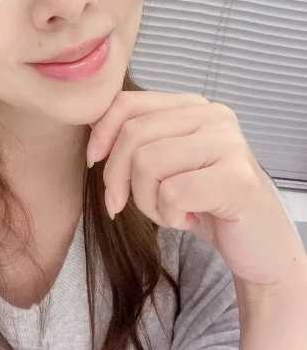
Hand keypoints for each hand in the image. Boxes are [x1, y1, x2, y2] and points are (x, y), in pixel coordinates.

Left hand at [86, 90, 305, 289]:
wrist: (258, 246)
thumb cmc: (204, 202)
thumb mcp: (166, 164)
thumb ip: (138, 140)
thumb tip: (91, 132)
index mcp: (192, 106)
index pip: (128, 102)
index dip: (101, 133)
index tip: (93, 162)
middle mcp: (213, 116)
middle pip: (133, 135)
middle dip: (116, 177)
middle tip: (121, 205)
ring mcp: (228, 144)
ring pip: (147, 163)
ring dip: (146, 201)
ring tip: (168, 211)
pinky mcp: (237, 178)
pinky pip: (171, 193)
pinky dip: (168, 215)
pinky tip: (187, 220)